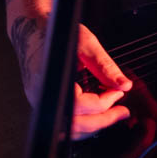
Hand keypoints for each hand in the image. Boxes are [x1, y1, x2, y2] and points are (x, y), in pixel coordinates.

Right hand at [11, 17, 132, 139]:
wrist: (33, 27)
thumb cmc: (55, 30)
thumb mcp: (86, 43)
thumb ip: (105, 66)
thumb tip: (124, 84)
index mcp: (50, 80)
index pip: (80, 104)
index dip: (105, 101)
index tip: (118, 91)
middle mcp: (42, 96)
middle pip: (74, 124)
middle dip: (103, 120)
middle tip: (122, 112)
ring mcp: (41, 102)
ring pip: (68, 129)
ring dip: (93, 125)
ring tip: (113, 115)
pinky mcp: (44, 103)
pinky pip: (64, 122)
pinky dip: (82, 122)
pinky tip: (96, 113)